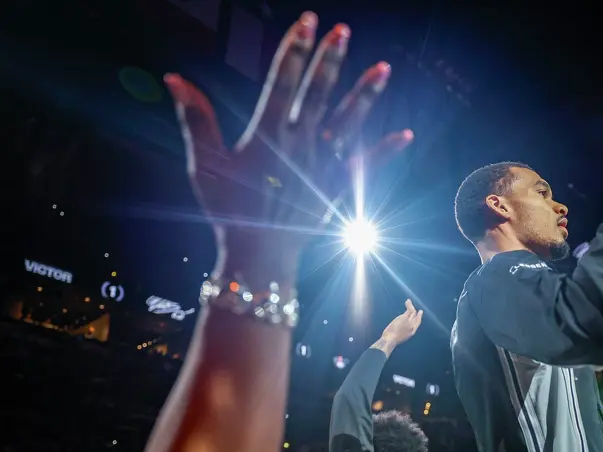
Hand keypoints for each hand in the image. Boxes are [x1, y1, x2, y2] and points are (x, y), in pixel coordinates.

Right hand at [165, 13, 412, 273]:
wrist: (258, 255)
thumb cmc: (227, 210)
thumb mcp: (205, 165)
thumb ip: (195, 119)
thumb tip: (175, 78)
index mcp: (266, 135)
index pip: (281, 82)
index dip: (293, 50)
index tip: (306, 22)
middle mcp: (299, 144)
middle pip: (317, 94)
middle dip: (329, 59)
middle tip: (342, 30)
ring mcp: (322, 165)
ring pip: (348, 123)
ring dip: (365, 94)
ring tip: (384, 67)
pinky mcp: (337, 187)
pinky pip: (365, 166)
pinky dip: (386, 151)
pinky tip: (406, 133)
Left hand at [380, 299, 423, 345]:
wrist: (390, 340)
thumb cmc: (391, 340)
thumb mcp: (399, 336)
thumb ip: (402, 331)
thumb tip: (399, 328)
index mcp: (411, 332)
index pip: (417, 324)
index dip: (419, 318)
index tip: (419, 314)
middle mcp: (412, 327)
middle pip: (416, 317)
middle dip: (416, 312)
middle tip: (414, 307)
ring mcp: (409, 322)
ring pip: (413, 312)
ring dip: (411, 306)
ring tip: (408, 301)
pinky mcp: (405, 318)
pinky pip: (409, 309)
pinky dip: (409, 304)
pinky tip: (407, 301)